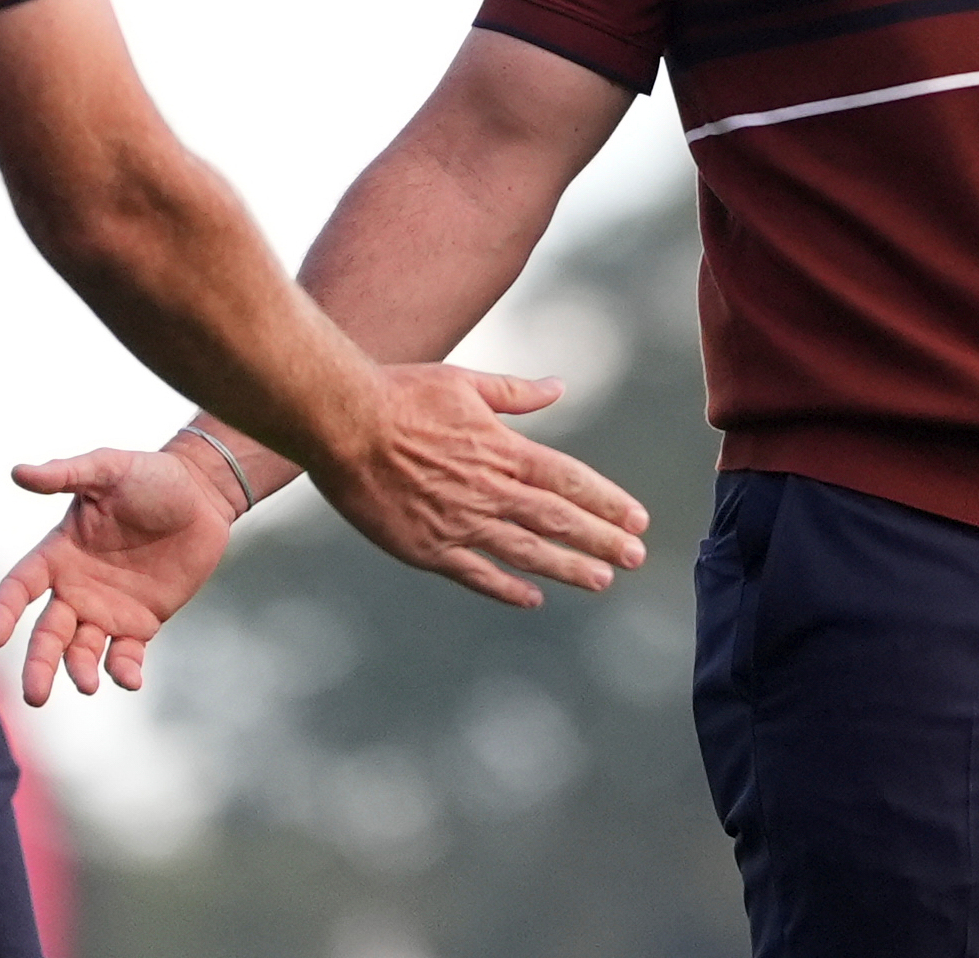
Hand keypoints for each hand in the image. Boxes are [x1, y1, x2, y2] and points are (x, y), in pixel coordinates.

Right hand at [0, 445, 238, 704]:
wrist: (202, 493)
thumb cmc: (150, 475)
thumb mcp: (107, 468)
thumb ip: (65, 474)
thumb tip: (17, 472)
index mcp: (59, 553)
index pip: (20, 587)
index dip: (5, 611)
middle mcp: (76, 588)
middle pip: (47, 634)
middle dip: (38, 664)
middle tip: (35, 695)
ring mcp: (107, 609)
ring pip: (81, 651)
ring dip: (79, 671)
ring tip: (87, 684)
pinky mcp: (141, 623)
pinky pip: (124, 655)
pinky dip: (123, 671)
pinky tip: (129, 680)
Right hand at [311, 364, 648, 608]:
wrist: (341, 423)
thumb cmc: (400, 394)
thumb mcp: (464, 382)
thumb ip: (515, 393)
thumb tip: (558, 386)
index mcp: (501, 449)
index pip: (568, 480)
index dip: (606, 501)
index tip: (637, 519)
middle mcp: (488, 490)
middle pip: (558, 520)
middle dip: (601, 540)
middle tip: (636, 558)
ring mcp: (459, 523)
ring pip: (526, 552)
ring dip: (567, 568)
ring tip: (602, 581)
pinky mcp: (427, 547)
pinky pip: (476, 574)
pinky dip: (507, 588)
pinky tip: (532, 597)